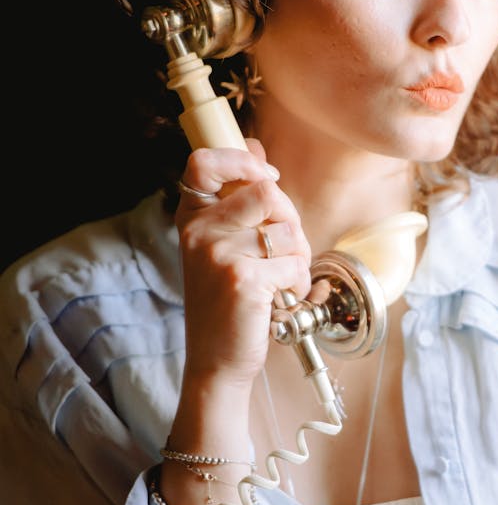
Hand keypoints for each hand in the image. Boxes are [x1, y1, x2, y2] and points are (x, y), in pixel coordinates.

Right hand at [175, 140, 311, 392]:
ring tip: (280, 280)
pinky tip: (281, 300)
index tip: (266, 178)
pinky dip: (299, 283)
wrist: (216, 360)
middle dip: (291, 220)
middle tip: (284, 251)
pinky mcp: (243, 279)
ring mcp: (219, 254)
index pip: (203, 162)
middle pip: (266, 192)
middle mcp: (199, 231)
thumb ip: (238, 198)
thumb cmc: (227, 302)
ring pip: (288, 229)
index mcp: (192, 218)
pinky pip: (295, 262)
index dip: (242, 160)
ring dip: (298, 256)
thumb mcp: (222, 245)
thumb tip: (254, 144)